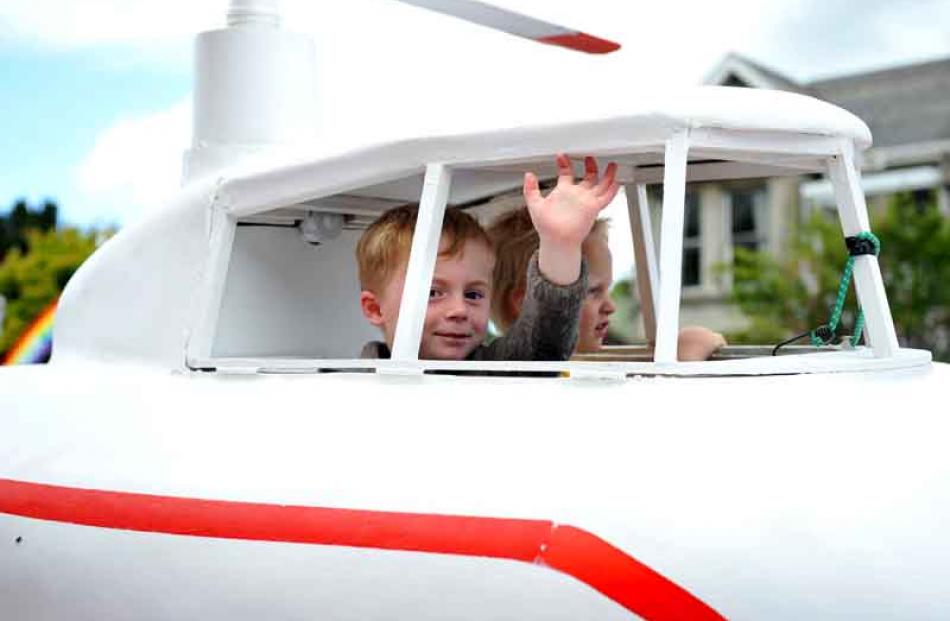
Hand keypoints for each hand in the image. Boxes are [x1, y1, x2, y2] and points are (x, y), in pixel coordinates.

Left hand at [524, 154, 619, 284]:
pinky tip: (617, 181)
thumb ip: (530, 189)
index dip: (564, 163)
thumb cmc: (546, 227)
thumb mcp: (535, 204)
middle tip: (589, 155)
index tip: (561, 155)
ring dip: (607, 174)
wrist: (556, 240)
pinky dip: (613, 189)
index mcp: (564, 191)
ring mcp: (587, 200)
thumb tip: (528, 174)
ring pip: (601, 184)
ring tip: (611, 164)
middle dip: (590, 165)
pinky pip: (607, 196)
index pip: (566, 173)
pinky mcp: (594, 207)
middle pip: (588, 176)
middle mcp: (577, 195)